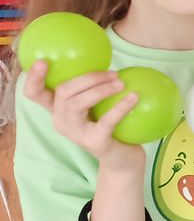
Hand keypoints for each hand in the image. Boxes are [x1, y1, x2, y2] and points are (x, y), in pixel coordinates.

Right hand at [22, 63, 145, 172]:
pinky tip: (134, 97)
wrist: (122, 159)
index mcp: (57, 110)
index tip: (42, 61)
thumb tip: (106, 63)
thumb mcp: (95, 107)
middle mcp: (60, 121)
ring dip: (100, 90)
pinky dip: (120, 107)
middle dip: (87, 78)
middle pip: (62, 92)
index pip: (34, 94)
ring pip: (77, 104)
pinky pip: (106, 121)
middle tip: (113, 73)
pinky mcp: (93, 142)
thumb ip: (91, 89)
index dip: (33, 78)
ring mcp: (74, 134)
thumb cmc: (108, 127)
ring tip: (121, 83)